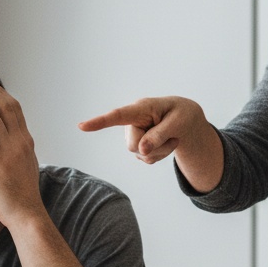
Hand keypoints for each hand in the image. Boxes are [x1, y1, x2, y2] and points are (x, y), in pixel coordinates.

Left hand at [0, 75, 42, 226]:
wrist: (27, 214)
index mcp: (26, 141)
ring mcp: (10, 153)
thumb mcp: (23, 166)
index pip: (15, 109)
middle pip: (5, 107)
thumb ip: (14, 151)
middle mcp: (21, 143)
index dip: (0, 94)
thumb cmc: (21, 194)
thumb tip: (4, 142)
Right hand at [78, 96, 207, 161]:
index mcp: (141, 108)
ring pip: (141, 154)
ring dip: (161, 151)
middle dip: (155, 146)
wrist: (186, 121)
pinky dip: (160, 155)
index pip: (118, 115)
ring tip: (172, 137)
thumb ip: (159, 135)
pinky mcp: (137, 145)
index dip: (100, 122)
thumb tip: (141, 150)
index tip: (81, 126)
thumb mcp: (177, 123)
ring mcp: (133, 134)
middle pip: (133, 145)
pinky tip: (166, 143)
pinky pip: (146, 159)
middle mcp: (132, 121)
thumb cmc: (182, 115)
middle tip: (173, 136)